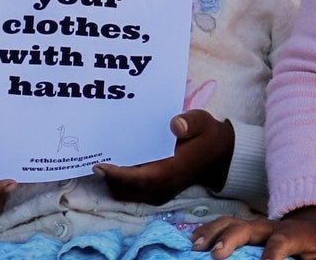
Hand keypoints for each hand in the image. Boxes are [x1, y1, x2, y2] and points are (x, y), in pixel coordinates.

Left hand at [96, 110, 234, 204]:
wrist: (220, 154)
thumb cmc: (207, 136)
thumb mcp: (202, 122)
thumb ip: (190, 122)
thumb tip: (175, 125)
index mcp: (170, 171)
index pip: (138, 179)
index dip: (116, 174)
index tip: (98, 165)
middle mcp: (162, 187)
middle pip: (126, 190)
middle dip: (109, 179)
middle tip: (96, 159)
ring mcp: (160, 192)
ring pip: (127, 194)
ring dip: (114, 182)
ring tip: (104, 162)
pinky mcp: (158, 192)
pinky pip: (133, 193)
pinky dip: (122, 183)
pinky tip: (118, 165)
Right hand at [192, 206, 315, 259]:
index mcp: (297, 234)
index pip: (283, 241)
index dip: (272, 253)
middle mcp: (274, 226)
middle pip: (250, 227)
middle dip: (232, 239)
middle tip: (216, 255)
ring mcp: (258, 226)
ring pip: (233, 223)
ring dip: (213, 233)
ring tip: (197, 247)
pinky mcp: (247, 229)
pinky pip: (224, 225)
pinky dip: (208, 231)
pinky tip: (194, 241)